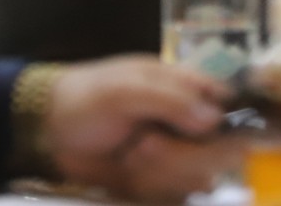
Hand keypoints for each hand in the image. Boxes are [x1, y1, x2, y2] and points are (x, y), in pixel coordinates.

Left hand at [36, 56, 232, 202]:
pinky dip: (150, 186)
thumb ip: (169, 100)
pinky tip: (127, 171)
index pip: (232, 104)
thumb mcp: (124, 91)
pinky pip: (176, 193)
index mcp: (185, 87)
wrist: (47, 130)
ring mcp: (177, 153)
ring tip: (130, 154)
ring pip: (200, 176)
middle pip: (222, 150)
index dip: (233, 122)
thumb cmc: (86, 99)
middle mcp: (188, 121)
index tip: (210, 136)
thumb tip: (214, 119)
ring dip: (162, 171)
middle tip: (146, 143)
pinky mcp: (161, 180)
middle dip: (184, 155)